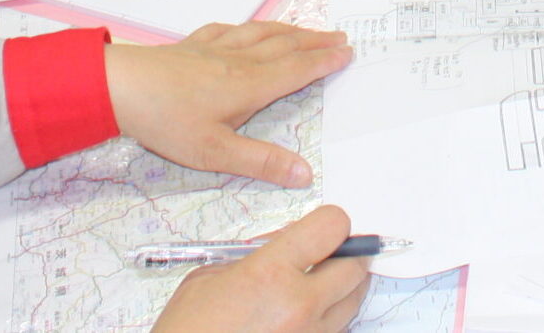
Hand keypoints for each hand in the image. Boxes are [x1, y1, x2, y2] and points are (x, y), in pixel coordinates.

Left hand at [108, 21, 353, 187]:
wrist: (120, 86)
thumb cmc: (167, 121)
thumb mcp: (215, 153)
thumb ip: (261, 162)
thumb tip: (305, 174)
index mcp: (249, 86)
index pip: (296, 70)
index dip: (323, 62)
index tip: (347, 53)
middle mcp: (238, 61)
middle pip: (285, 45)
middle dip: (315, 41)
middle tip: (339, 36)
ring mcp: (214, 48)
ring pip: (261, 33)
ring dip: (289, 30)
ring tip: (306, 30)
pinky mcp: (192, 45)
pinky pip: (229, 29)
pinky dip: (248, 27)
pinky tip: (246, 28)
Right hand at [151, 207, 371, 332]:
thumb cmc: (188, 329)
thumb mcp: (210, 276)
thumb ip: (256, 253)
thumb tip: (288, 239)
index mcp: (271, 274)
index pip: (332, 228)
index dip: (332, 222)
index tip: (325, 225)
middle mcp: (299, 306)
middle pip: (355, 267)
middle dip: (346, 254)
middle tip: (330, 252)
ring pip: (353, 302)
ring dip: (341, 288)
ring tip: (315, 285)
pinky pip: (336, 331)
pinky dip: (328, 318)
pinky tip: (303, 315)